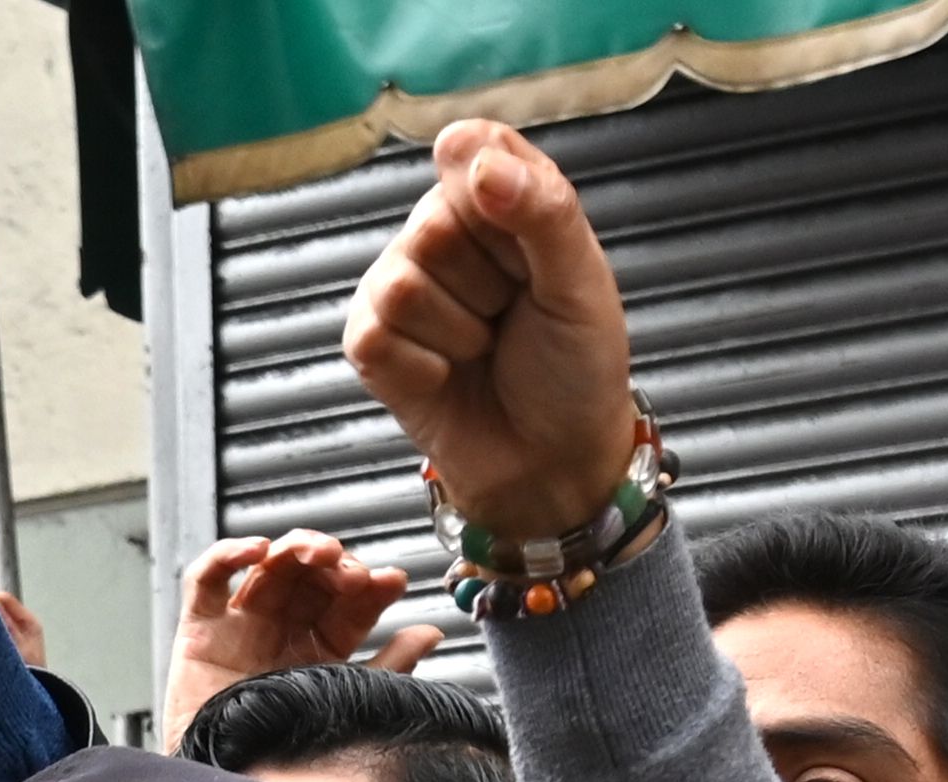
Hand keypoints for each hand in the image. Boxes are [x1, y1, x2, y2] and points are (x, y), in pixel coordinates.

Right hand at [158, 531, 443, 743]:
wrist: (233, 781)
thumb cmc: (284, 750)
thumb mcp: (349, 700)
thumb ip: (392, 666)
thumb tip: (432, 632)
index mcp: (318, 648)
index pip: (348, 602)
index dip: (370, 586)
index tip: (390, 582)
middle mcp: (281, 632)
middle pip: (309, 576)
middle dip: (334, 563)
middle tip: (349, 572)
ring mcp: (240, 628)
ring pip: (266, 568)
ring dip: (294, 548)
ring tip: (318, 554)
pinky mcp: (198, 631)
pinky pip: (204, 580)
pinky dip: (227, 555)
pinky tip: (257, 551)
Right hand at [341, 119, 637, 552]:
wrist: (549, 459)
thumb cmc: (576, 367)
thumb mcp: (581, 279)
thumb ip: (538, 207)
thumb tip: (472, 157)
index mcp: (495, 201)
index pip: (472, 159)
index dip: (504, 208)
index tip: (534, 252)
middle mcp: (438, 237)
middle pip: (428, 229)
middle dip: (485, 282)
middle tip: (512, 312)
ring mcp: (395, 289)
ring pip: (399, 286)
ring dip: (457, 331)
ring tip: (483, 348)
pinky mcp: (367, 344)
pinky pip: (373, 337)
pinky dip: (422, 368)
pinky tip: (447, 376)